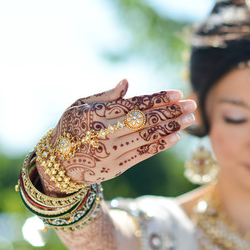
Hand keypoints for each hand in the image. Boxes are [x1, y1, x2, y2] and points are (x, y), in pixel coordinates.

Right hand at [38, 79, 195, 189]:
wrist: (57, 163)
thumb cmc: (71, 127)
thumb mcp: (79, 106)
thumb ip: (105, 95)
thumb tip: (127, 81)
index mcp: (96, 114)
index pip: (134, 104)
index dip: (158, 99)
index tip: (178, 94)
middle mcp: (105, 133)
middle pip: (145, 120)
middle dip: (172, 112)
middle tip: (192, 105)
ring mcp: (111, 152)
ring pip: (148, 137)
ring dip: (172, 128)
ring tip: (190, 119)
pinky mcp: (117, 167)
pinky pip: (143, 154)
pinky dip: (161, 145)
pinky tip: (176, 137)